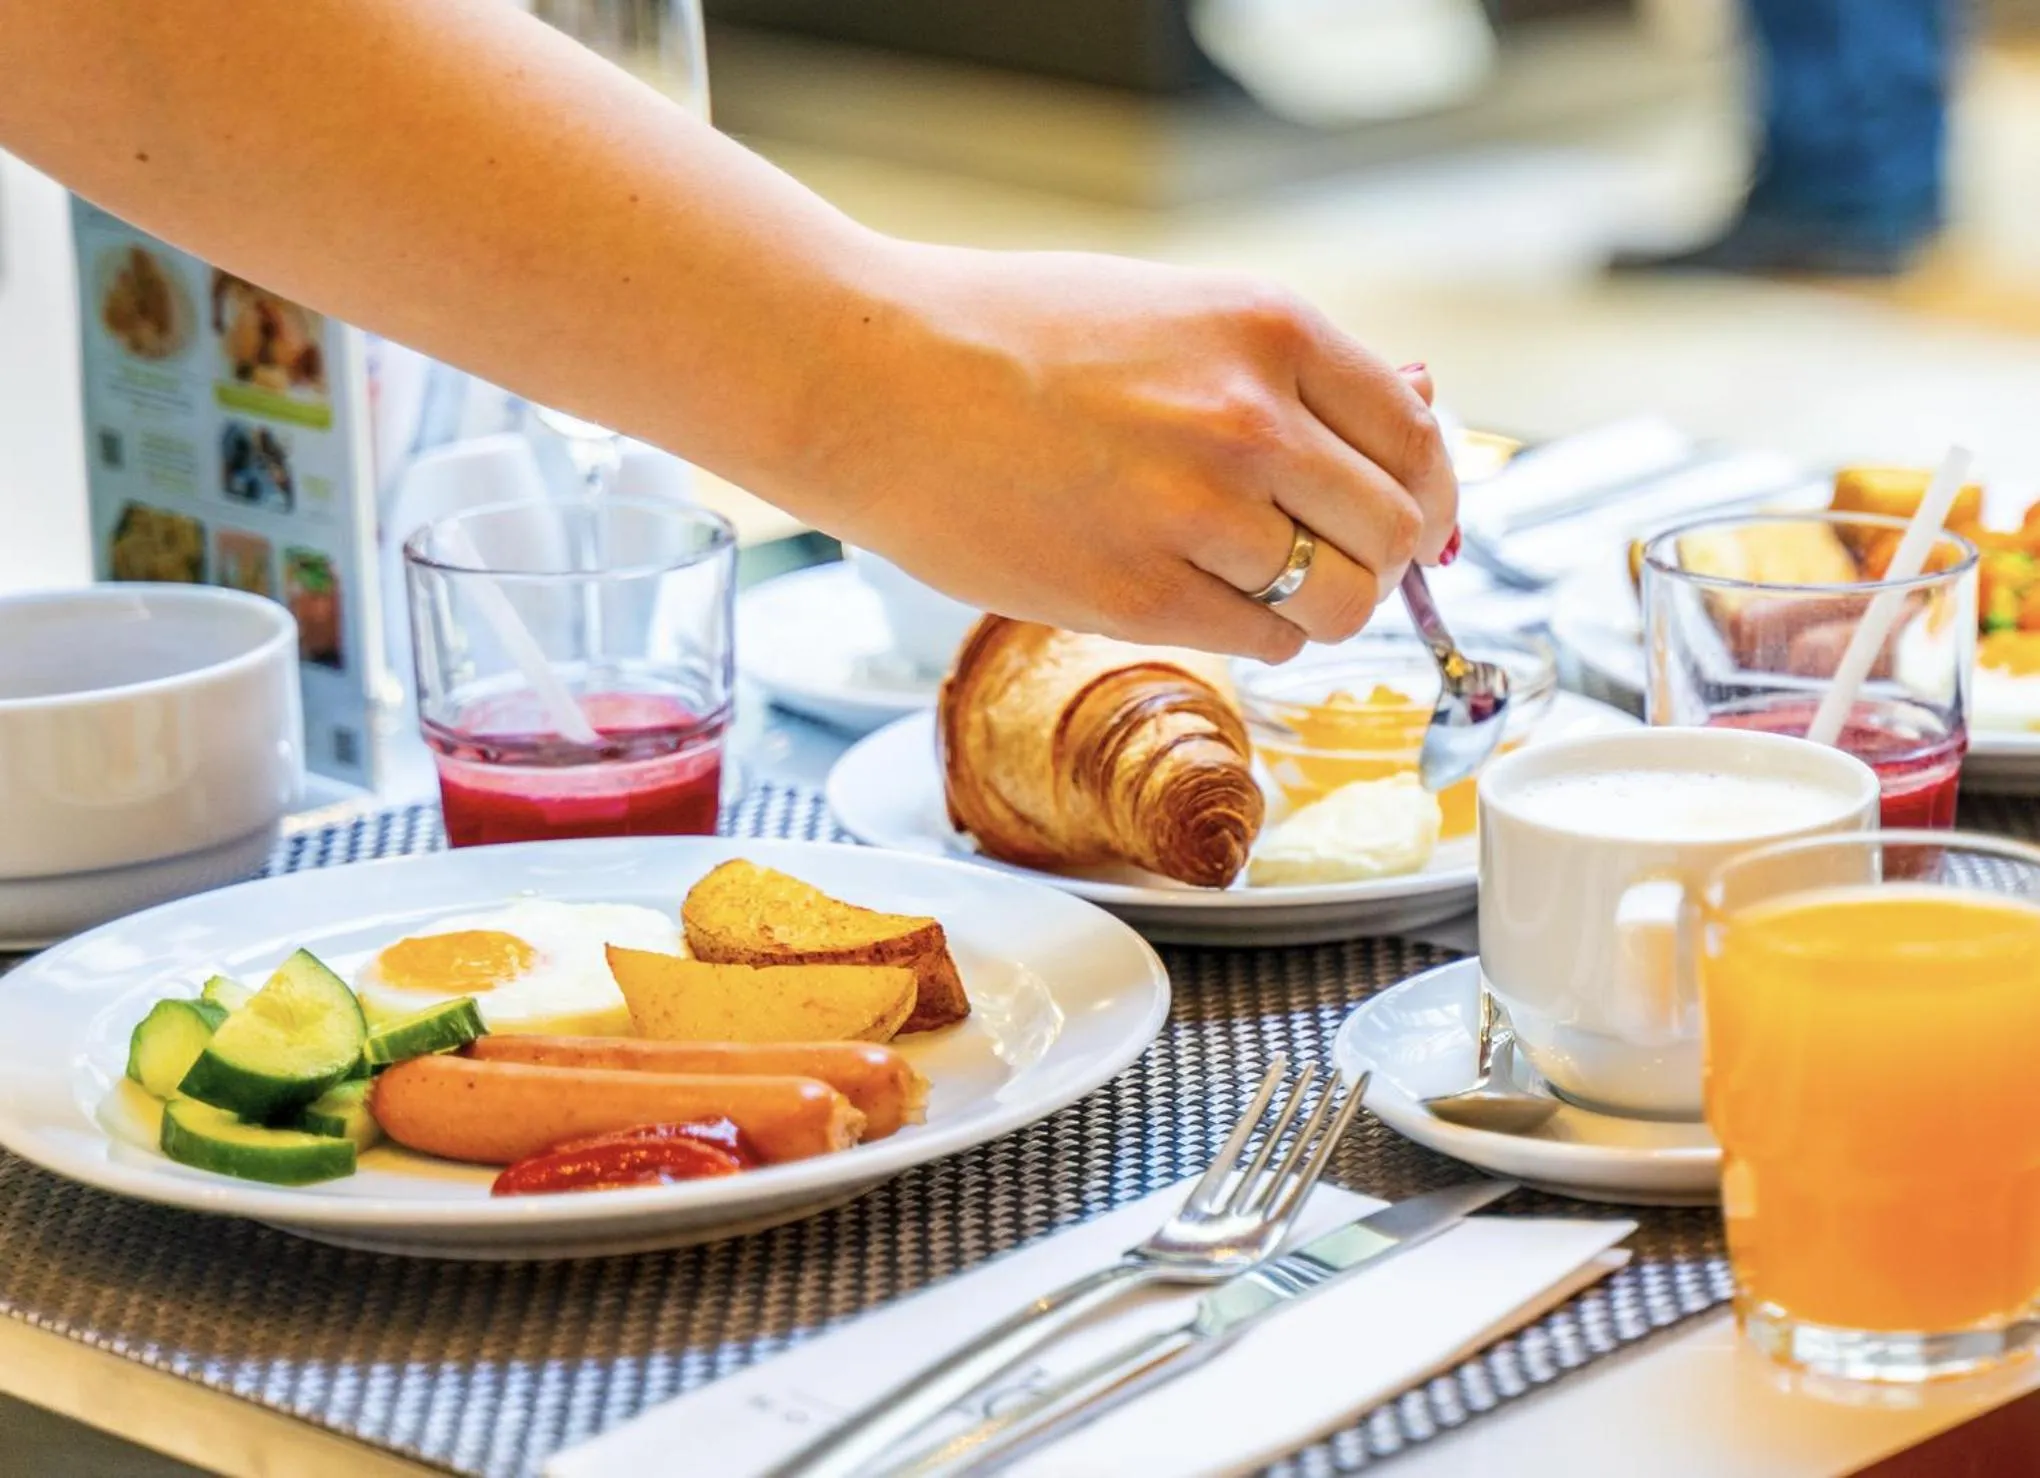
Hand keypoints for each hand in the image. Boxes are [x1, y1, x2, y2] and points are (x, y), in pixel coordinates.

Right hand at [798, 241, 1457, 662]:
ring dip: (1317, 605)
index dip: (1426, 490)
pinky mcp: (1136, 599)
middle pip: (1393, 530)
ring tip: (1257, 581)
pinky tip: (1196, 595)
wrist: (873, 378)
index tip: (1410, 516)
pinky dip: (1252, 632)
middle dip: (1377, 556)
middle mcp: (1249, 421)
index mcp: (1268, 329)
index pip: (1417, 434)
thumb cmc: (1008, 336)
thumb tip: (1404, 426)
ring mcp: (1195, 515)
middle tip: (1331, 560)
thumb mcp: (1173, 311)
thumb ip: (1284, 373)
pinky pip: (1261, 642)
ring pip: (1339, 603)